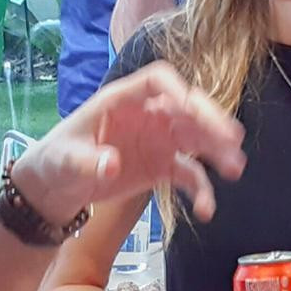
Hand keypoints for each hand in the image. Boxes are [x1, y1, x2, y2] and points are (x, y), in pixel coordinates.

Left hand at [13, 61, 244, 224]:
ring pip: (197, 139)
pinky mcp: (162, 167)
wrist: (56, 188)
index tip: (190, 106)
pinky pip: (189, 174)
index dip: (177, 89)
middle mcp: (147, 115)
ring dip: (217, 151)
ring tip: (235, 168)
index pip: (157, 81)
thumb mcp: (64, 161)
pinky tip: (206, 209)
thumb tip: (112, 165)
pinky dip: (201, 189)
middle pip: (187, 108)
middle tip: (231, 139)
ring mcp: (159, 140)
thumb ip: (87, 162)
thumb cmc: (56, 162)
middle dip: (210, 120)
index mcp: (123, 101)